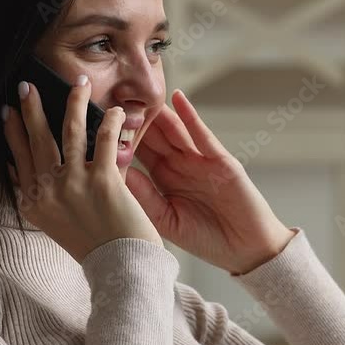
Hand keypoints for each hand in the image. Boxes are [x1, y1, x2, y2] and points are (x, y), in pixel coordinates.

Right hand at [2, 77, 161, 262]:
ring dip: (74, 102)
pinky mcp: (104, 181)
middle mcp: (49, 191)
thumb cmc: (92, 245)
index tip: (7, 111)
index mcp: (34, 203)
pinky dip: (111, 121)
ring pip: (70, 131)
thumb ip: (38, 195)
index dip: (12, 132)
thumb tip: (19, 165)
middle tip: (27, 85)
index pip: (18, 158)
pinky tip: (116, 110)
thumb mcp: (52, 223)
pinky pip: (105, 140)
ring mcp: (75, 184)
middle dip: (31, 108)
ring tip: (78, 84)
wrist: (120, 267)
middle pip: (38, 140)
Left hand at [125, 89, 295, 274]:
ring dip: (157, 112)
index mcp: (165, 182)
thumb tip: (117, 173)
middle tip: (112, 98)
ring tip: (138, 93)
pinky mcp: (222, 161)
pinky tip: (178, 98)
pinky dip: (190, 116)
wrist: (247, 251)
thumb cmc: (208, 240)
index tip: (97, 123)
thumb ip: (145, 197)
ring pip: (174, 130)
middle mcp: (181, 166)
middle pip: (153, 137)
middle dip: (134, 120)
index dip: (120, 140)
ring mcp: (201, 161)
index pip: (139, 154)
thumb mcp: (168, 221)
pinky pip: (203, 135)